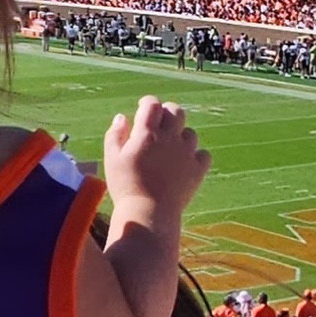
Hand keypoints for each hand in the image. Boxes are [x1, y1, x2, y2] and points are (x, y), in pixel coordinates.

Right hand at [103, 97, 208, 220]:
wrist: (148, 214)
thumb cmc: (125, 187)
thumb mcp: (112, 159)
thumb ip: (115, 135)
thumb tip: (122, 117)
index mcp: (146, 133)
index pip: (152, 104)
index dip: (148, 103)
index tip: (143, 109)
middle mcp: (169, 138)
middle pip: (176, 112)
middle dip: (168, 113)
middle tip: (160, 123)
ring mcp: (186, 154)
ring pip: (190, 133)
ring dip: (181, 136)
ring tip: (171, 148)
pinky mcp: (197, 170)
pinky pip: (203, 154)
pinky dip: (196, 156)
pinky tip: (185, 163)